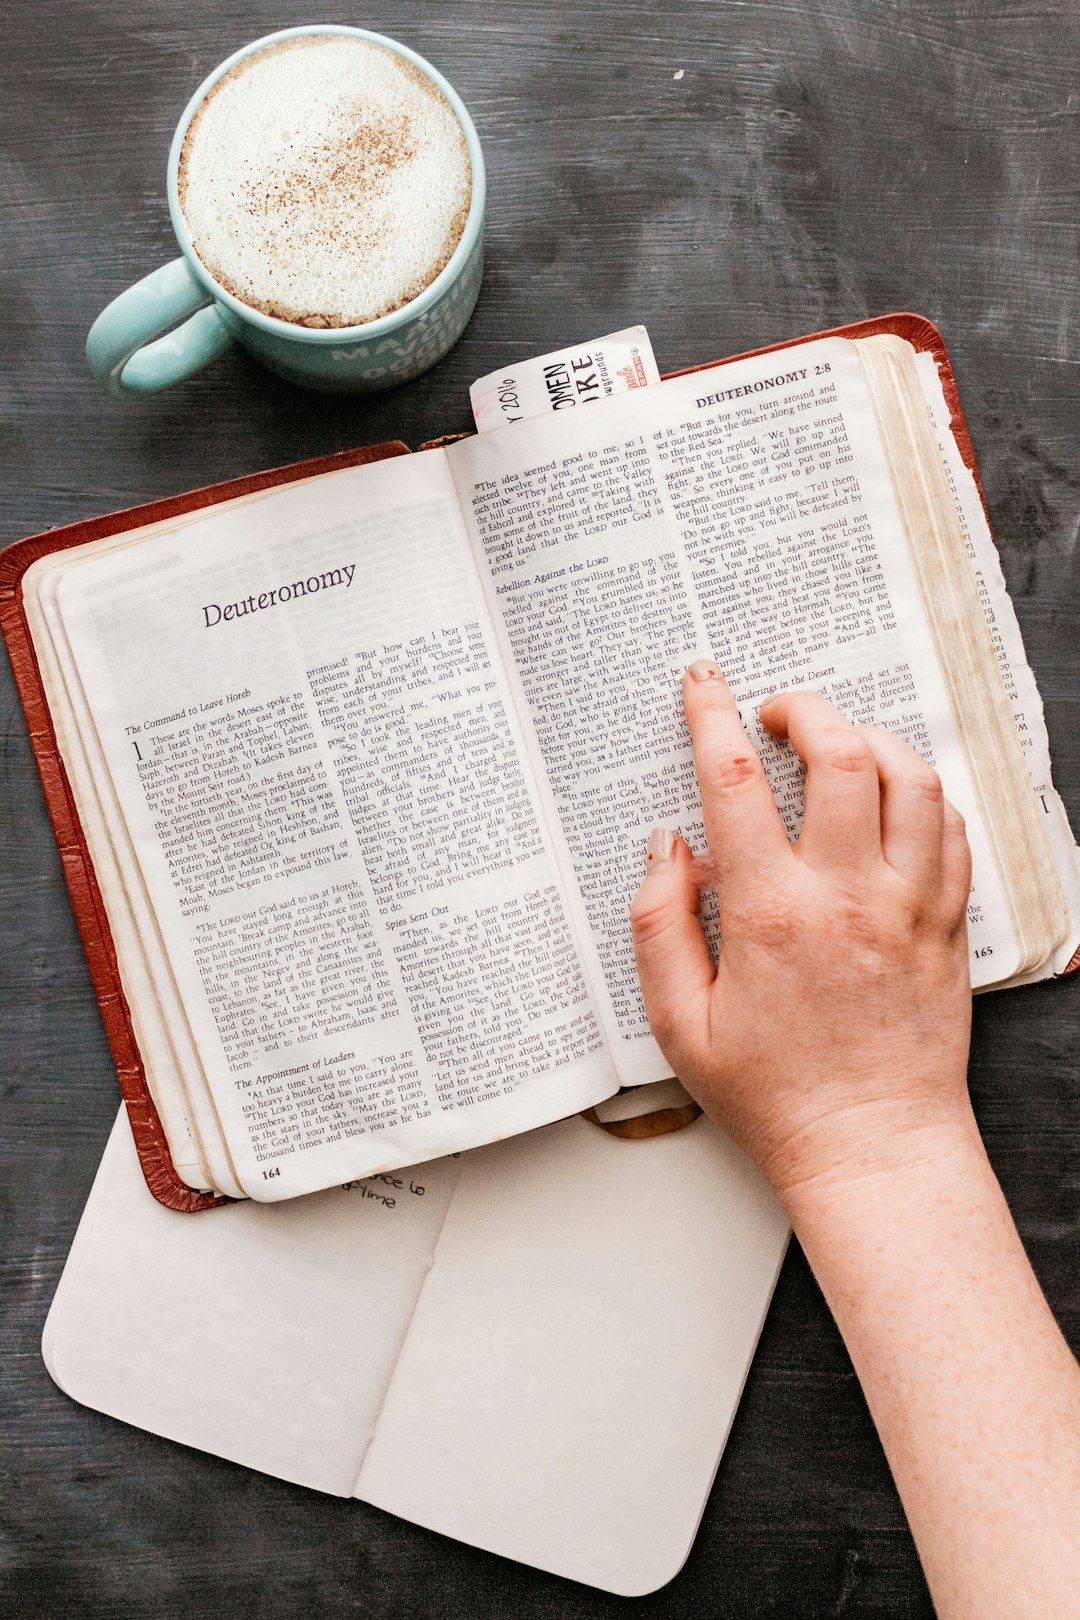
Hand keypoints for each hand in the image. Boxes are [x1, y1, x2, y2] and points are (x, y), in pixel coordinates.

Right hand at [630, 663, 973, 1204]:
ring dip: (871, 738)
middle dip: (804, 708)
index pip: (734, 780)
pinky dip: (922, 792)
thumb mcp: (679, 1024)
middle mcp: (846, 896)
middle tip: (776, 713)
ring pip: (910, 777)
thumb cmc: (774, 1095)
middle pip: (840, 753)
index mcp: (770, 914)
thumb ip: (659, 926)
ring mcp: (908, 906)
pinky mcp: (948, 923)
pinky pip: (952, 828)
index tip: (705, 685)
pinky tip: (891, 799)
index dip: (712, 715)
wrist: (872, 1147)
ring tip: (837, 744)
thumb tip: (667, 849)